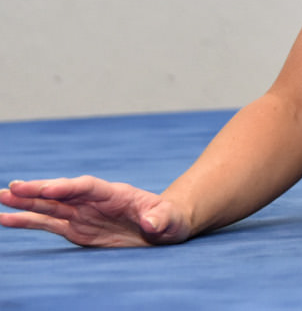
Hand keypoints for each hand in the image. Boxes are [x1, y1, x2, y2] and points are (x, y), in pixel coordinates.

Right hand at [0, 176, 192, 247]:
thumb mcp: (170, 220)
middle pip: (62, 193)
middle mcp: (93, 201)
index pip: (87, 186)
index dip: (67, 187)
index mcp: (115, 193)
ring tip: (1, 198)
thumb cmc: (169, 220)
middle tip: (12, 188)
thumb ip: (161, 219)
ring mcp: (82, 214)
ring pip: (49, 206)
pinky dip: (28, 221)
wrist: (163, 228)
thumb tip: (152, 223)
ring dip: (25, 203)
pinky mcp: (76, 229)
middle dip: (38, 190)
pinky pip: (48, 224)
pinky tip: (6, 218)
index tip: (48, 188)